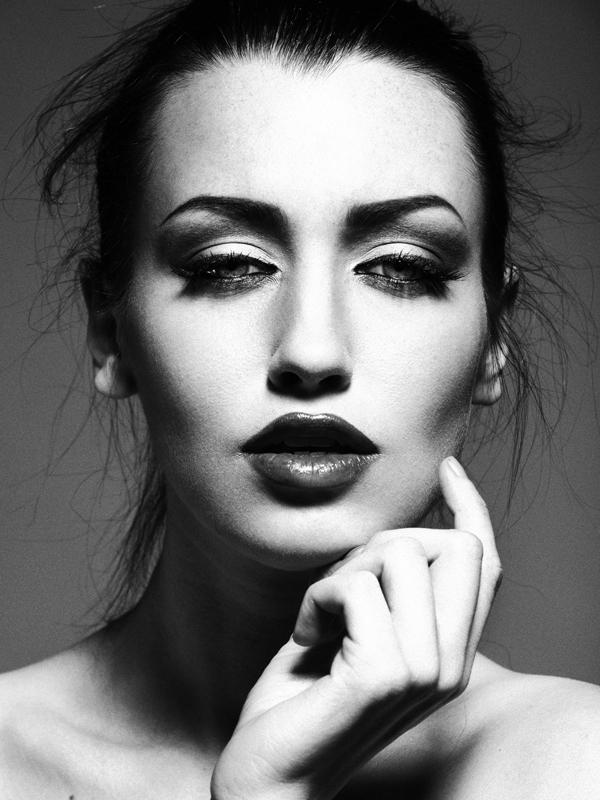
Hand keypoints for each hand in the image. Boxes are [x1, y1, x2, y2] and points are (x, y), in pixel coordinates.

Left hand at [210, 457, 501, 799]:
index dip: (471, 508)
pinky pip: (354, 584)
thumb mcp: (359, 629)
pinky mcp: (382, 674)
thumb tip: (402, 526)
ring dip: (343, 571)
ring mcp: (423, 671)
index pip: (484, 564)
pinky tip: (306, 636)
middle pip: (451, 544)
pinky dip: (317, 597)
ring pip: (398, 552)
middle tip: (343, 584)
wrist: (273, 772)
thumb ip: (394, 589)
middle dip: (385, 543)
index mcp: (451, 652)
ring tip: (322, 616)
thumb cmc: (308, 695)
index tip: (446, 469)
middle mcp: (451, 664)